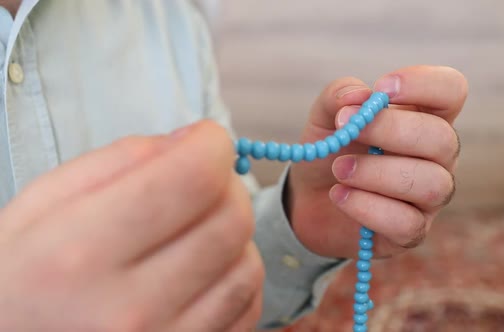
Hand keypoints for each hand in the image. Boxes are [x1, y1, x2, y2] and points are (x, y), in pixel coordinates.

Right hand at [0, 121, 262, 331]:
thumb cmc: (20, 275)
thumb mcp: (45, 201)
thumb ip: (124, 159)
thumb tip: (195, 141)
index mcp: (81, 252)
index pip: (193, 179)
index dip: (212, 144)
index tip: (206, 141)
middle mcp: (129, 309)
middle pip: (231, 221)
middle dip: (227, 186)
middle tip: (201, 184)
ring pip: (248, 266)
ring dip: (233, 235)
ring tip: (196, 233)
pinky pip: (247, 308)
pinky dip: (234, 277)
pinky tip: (204, 270)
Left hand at [287, 65, 466, 257]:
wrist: (308, 199)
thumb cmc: (330, 150)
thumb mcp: (326, 115)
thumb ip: (340, 95)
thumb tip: (360, 96)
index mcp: (424, 117)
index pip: (452, 90)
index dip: (425, 84)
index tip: (383, 89)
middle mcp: (437, 157)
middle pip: (443, 139)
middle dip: (391, 130)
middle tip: (347, 129)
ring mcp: (429, 197)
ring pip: (431, 184)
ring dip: (377, 173)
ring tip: (339, 169)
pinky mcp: (411, 232)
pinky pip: (407, 223)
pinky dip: (367, 207)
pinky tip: (340, 196)